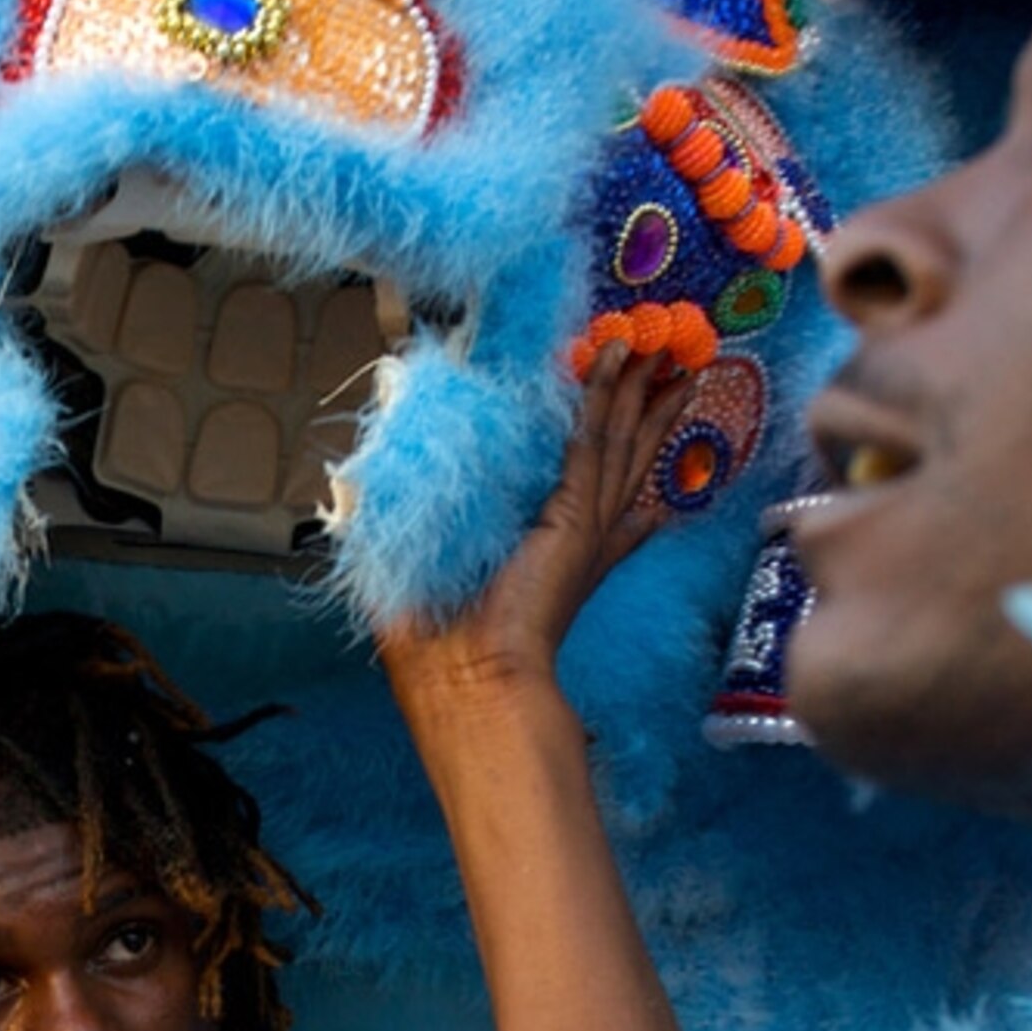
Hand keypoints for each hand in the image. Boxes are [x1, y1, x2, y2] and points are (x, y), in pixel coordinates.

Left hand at [379, 345, 694, 717]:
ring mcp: (580, 521)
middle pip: (622, 453)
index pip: (599, 490)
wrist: (472, 681)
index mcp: (556, 553)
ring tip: (668, 348)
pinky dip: (605, 392)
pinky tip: (619, 357)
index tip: (638, 410)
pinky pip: (593, 437)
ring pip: (618, 438)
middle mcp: (578, 533)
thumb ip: (403, 522)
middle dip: (648, 406)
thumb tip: (358, 485)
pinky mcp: (571, 515)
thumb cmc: (442, 647)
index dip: (617, 446)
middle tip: (673, 363)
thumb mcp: (421, 567)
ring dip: (638, 388)